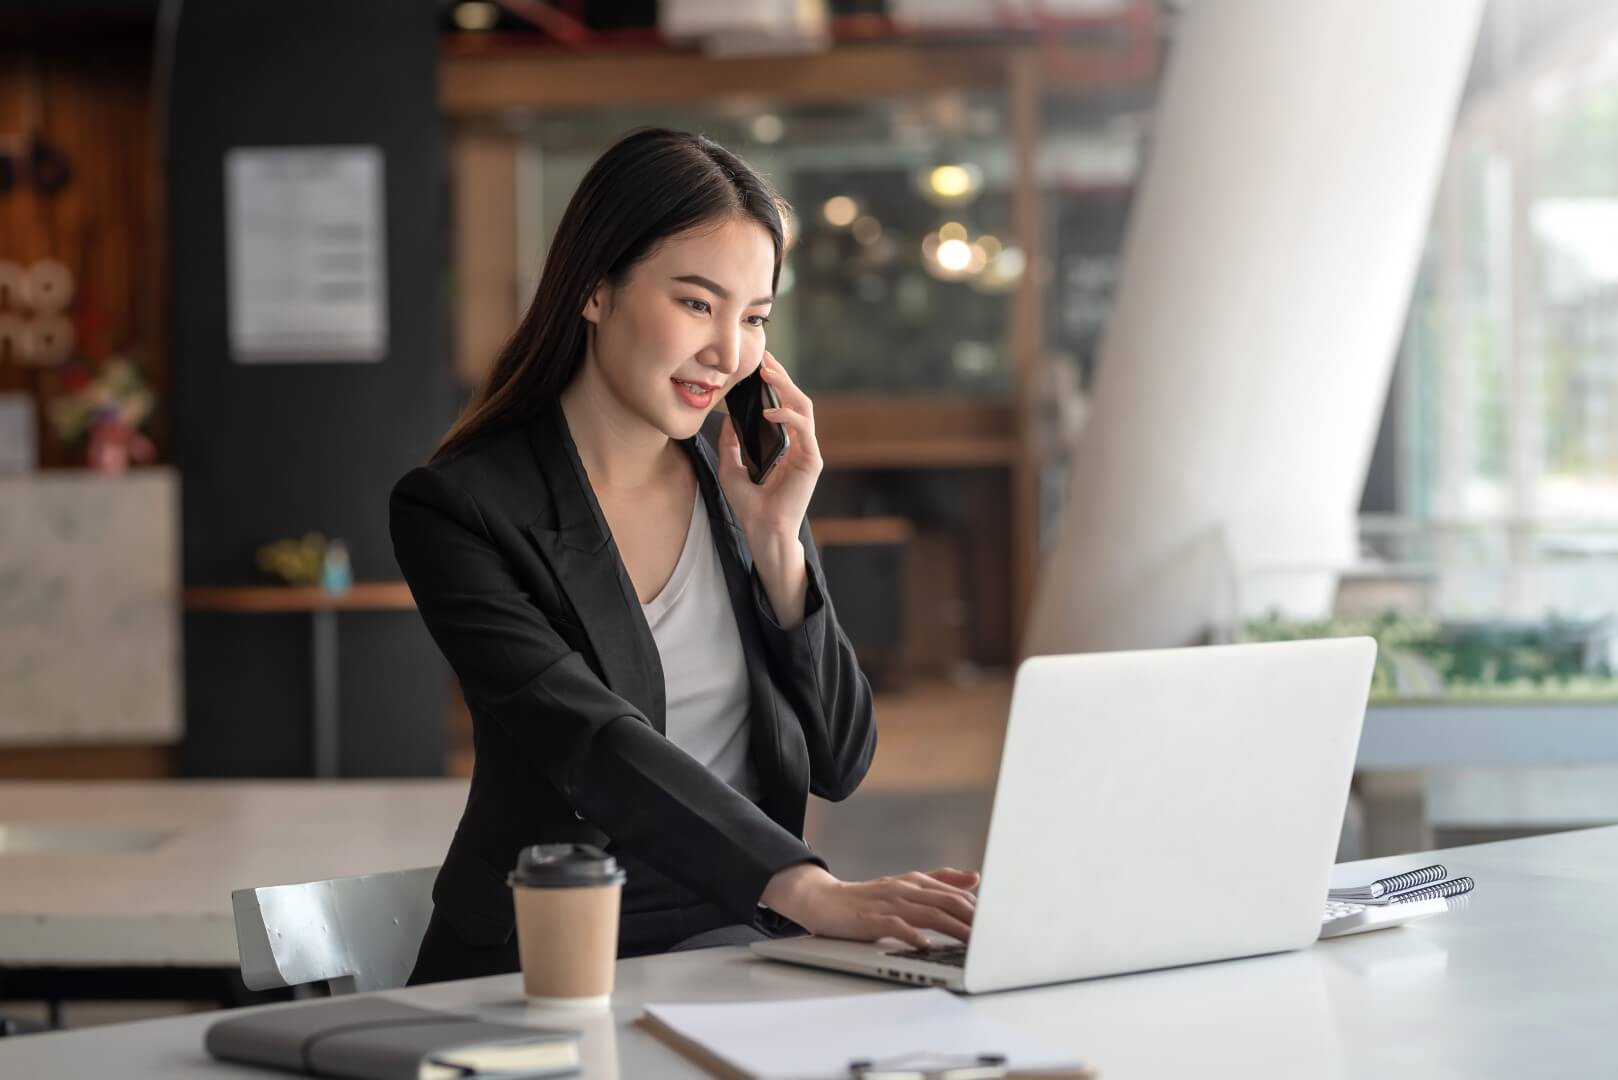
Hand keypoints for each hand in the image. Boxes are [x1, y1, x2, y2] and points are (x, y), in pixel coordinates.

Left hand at [717, 351, 821, 542]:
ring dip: (787, 388)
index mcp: (785, 446)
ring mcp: (808, 452)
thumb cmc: (750, 506)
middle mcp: (799, 445)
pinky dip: (788, 416)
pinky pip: (804, 430)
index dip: (774, 384)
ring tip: (769, 374)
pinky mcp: (812, 461)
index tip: (760, 365)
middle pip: (796, 401)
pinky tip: (770, 410)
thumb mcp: (731, 468)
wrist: (762, 531)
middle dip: (781, 377)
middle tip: (765, 359)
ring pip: (804, 408)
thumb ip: (730, 444)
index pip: (783, 406)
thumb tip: (727, 418)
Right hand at [760, 863, 980, 949]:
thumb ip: (940, 882)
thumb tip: (975, 878)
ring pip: (928, 914)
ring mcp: (888, 903)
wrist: (823, 900)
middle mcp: (905, 889)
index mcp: (916, 882)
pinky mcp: (871, 919)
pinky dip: (912, 936)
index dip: (979, 910)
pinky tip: (925, 946)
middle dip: (974, 919)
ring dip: (953, 928)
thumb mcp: (906, 886)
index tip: (999, 925)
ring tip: (973, 942)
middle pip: (947, 902)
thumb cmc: (867, 899)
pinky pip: (895, 926)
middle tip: (994, 935)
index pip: (955, 895)